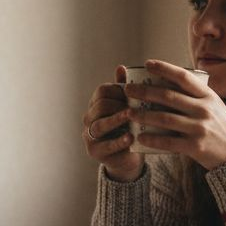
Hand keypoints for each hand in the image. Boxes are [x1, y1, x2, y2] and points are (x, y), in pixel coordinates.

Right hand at [83, 65, 143, 181]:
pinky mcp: (95, 152)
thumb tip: (121, 67)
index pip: (102, 91)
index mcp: (96, 104)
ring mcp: (90, 136)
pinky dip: (119, 141)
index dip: (118, 90)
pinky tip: (130, 138)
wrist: (127, 158)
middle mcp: (89, 118)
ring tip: (131, 117)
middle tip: (136, 106)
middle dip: (118, 104)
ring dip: (117, 120)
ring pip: (100, 124)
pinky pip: (107, 145)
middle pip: (100, 105)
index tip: (135, 93)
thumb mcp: (128, 109)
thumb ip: (124, 90)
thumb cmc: (129, 128)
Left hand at [124, 60, 225, 168]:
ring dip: (144, 114)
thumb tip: (170, 83)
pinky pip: (168, 141)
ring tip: (129, 112)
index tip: (148, 64)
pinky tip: (140, 136)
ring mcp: (200, 128)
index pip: (184, 77)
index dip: (164, 68)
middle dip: (145, 91)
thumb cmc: (222, 128)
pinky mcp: (195, 146)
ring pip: (165, 118)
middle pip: (168, 96)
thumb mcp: (215, 106)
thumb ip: (197, 96)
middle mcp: (204, 109)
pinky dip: (152, 139)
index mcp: (208, 96)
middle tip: (128, 89)